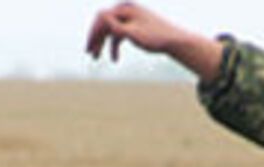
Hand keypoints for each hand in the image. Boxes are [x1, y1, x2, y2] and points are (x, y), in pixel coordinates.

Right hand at [85, 3, 220, 79]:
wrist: (175, 40)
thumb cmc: (155, 38)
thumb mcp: (133, 34)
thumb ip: (116, 26)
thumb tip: (100, 15)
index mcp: (126, 9)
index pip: (102, 17)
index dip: (93, 32)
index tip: (88, 47)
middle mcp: (127, 10)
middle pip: (105, 23)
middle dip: (96, 39)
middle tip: (89, 54)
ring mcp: (130, 18)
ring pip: (111, 30)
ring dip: (103, 44)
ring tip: (96, 58)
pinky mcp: (134, 25)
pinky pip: (119, 34)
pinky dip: (115, 46)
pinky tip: (114, 60)